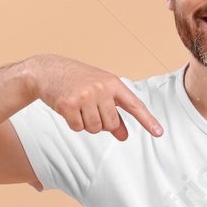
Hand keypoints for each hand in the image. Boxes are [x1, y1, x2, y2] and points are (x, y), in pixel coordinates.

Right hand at [24, 54, 162, 141]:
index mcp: (112, 83)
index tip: (159, 133)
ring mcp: (84, 96)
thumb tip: (124, 135)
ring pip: (94, 128)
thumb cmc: (77, 81)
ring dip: (86, 123)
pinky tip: (68, 108)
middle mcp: (101, 89)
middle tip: (89, 108)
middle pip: (110, 124)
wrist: (47, 70)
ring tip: (78, 106)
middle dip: (101, 123)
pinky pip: (78, 128)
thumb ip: (114, 112)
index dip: (147, 120)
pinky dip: (73, 123)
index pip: (134, 104)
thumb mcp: (100, 91)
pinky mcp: (68, 105)